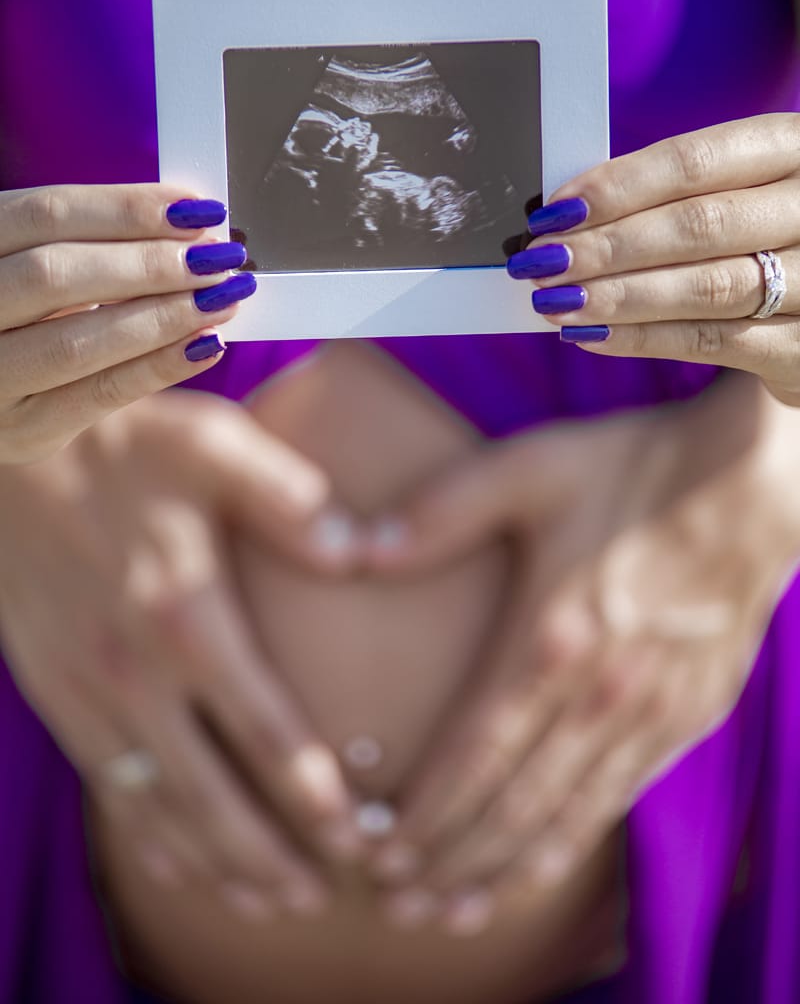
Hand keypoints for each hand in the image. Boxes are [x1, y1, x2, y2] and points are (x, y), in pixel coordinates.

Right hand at [0, 183, 255, 462]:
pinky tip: (207, 344)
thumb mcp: (39, 267)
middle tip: (219, 257)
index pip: (45, 214)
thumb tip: (192, 226)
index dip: (127, 208)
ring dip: (162, 315)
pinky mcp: (21, 430)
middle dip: (149, 263)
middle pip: (55, 274)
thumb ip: (95, 246)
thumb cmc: (28, 315)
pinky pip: (97, 395)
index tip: (198, 210)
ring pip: (74, 341)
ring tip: (223, 297)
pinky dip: (158, 367)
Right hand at [0, 391, 364, 919]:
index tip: (358, 836)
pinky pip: (104, 783)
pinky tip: (178, 857)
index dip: (313, 794)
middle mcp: (134, 669)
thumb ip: (289, 499)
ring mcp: (86, 686)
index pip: (263, 730)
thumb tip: (360, 552)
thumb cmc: (122, 437)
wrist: (8, 443)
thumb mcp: (212, 444)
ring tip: (266, 901)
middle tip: (321, 897)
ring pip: (155, 803)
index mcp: (186, 613)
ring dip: (213, 860)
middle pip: (211, 792)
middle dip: (270, 855)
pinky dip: (146, 832)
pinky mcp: (52, 687)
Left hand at [365, 373, 799, 931]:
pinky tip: (544, 862)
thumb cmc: (630, 467)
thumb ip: (439, 513)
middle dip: (451, 862)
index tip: (377, 854)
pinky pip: (622, 798)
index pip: (472, 753)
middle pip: (513, 803)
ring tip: (458, 913)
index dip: (424, 812)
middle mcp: (599, 693)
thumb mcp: (528, 468)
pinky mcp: (688, 716)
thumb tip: (353, 551)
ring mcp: (649, 712)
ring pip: (567, 816)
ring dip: (507, 871)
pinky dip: (574, 842)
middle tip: (397, 909)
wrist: (747, 485)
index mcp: (549, 637)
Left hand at [507, 113, 799, 405]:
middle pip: (698, 225)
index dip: (618, 187)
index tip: (554, 212)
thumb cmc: (771, 237)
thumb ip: (675, 195)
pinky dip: (644, 338)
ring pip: (706, 287)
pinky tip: (593, 336)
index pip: (696, 161)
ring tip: (556, 302)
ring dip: (617, 296)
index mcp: (794, 149)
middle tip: (540, 263)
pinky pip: (713, 341)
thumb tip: (568, 215)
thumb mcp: (744, 192)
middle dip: (606, 246)